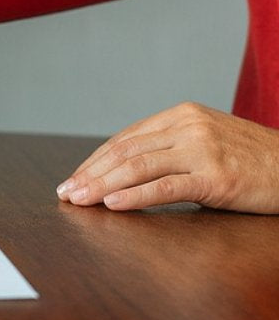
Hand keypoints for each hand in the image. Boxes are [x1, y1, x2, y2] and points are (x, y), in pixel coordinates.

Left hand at [56, 102, 278, 212]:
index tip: (74, 178)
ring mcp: (202, 150)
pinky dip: (135, 196)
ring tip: (80, 200)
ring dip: (102, 185)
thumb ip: (171, 147)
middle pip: (125, 151)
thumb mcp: (208, 141)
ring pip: (138, 167)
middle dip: (90, 173)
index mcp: (182, 115)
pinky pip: (166, 187)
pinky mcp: (216, 177)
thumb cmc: (253, 161)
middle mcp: (188, 127)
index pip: (125, 138)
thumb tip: (124, 169)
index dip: (95, 160)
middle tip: (66, 192)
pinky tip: (112, 204)